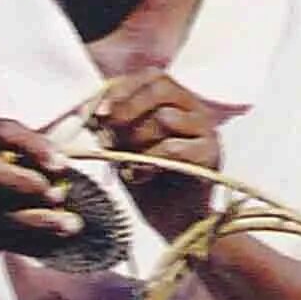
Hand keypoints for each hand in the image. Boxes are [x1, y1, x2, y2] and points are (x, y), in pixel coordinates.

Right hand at [0, 118, 82, 248]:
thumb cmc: (12, 164)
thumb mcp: (24, 148)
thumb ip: (40, 153)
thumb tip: (61, 169)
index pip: (2, 133)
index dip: (33, 147)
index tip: (62, 165)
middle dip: (23, 183)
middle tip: (57, 194)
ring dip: (38, 220)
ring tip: (71, 223)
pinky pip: (4, 239)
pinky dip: (35, 241)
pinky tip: (60, 237)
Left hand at [89, 71, 219, 241]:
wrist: (174, 222)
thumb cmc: (149, 182)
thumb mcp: (122, 147)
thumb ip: (111, 125)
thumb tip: (89, 109)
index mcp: (176, 102)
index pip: (152, 77)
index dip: (123, 90)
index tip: (99, 112)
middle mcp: (195, 110)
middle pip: (162, 88)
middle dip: (128, 108)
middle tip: (110, 133)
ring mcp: (206, 131)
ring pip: (164, 118)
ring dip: (137, 141)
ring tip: (128, 163)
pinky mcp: (211, 154)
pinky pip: (173, 148)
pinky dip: (149, 162)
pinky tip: (142, 176)